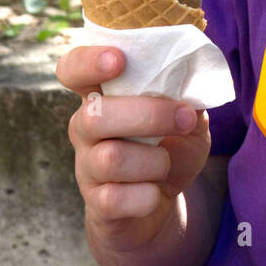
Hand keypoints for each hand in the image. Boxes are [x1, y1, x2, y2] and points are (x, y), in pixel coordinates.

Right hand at [58, 45, 210, 252]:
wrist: (161, 205)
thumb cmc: (171, 148)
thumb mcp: (188, 118)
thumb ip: (187, 96)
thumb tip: (192, 81)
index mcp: (103, 96)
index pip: (73, 69)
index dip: (87, 61)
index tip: (118, 60)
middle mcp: (85, 128)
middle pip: (95, 114)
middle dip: (149, 115)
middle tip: (184, 118)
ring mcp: (87, 166)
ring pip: (111, 158)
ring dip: (155, 161)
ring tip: (166, 164)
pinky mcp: (96, 203)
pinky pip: (116, 199)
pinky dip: (146, 197)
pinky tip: (154, 194)